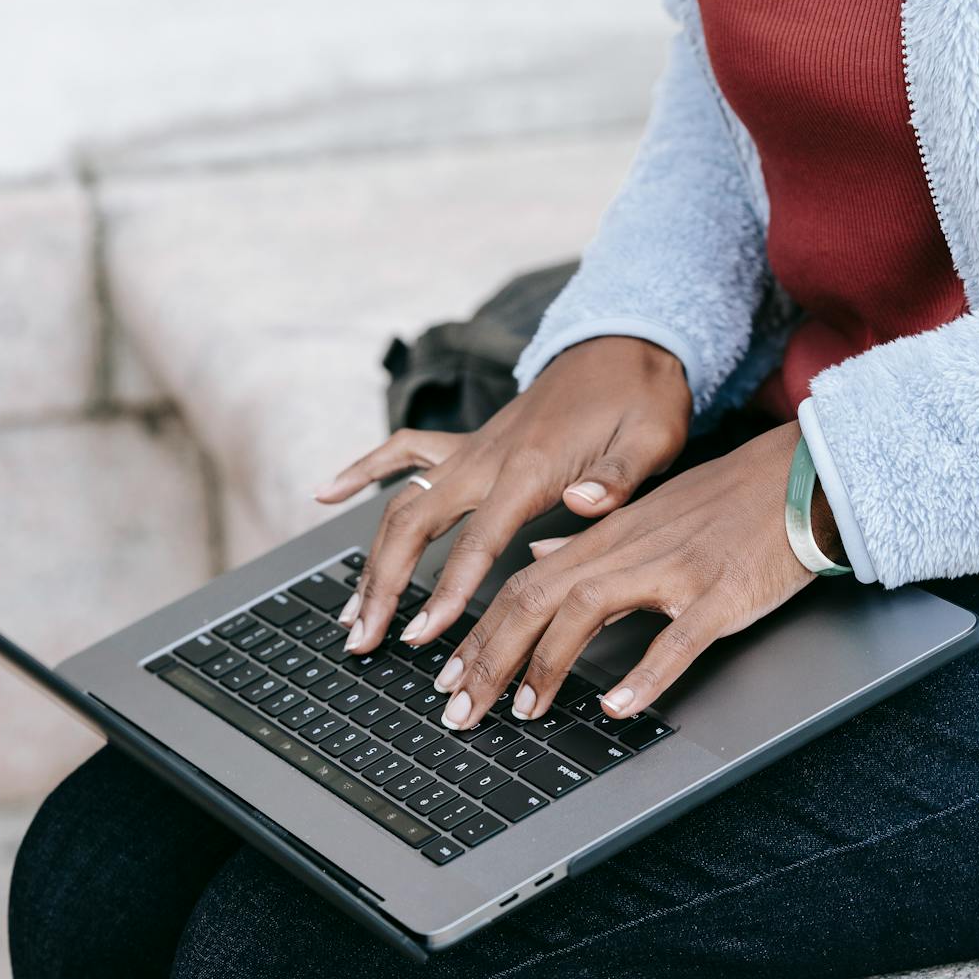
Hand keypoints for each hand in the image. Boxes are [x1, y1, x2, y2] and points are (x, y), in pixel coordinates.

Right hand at [314, 336, 691, 653]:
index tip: (422, 633)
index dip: (448, 589)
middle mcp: (487, 456)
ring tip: (352, 612)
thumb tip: (587, 502)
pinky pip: (404, 453)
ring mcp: (473, 448)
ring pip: (403, 501)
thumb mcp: (652, 436)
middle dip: (383, 585)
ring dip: (372, 557)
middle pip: (415, 523)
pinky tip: (326, 493)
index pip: (478, 538)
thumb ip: (618, 475)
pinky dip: (363, 471)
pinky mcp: (472, 443)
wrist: (628, 339)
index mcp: (530, 466)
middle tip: (364, 639)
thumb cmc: (644, 395)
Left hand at [428, 420, 815, 730]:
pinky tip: (617, 706)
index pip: (522, 583)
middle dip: (490, 657)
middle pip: (536, 598)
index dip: (480, 632)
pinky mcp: (719, 592)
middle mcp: (627, 549)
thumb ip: (589, 542)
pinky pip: (676, 636)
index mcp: (606, 537)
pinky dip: (643, 672)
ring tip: (524, 710)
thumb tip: (538, 555)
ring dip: (548, 664)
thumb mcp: (645, 514)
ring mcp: (673, 569)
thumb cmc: (724, 502)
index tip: (449, 677)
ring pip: (587, 610)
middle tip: (461, 709)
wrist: (797, 475)